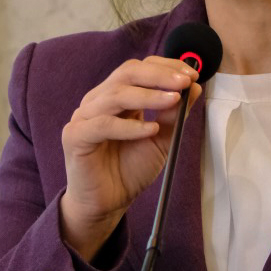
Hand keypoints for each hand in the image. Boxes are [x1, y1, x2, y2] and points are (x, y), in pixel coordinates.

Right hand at [59, 56, 200, 260]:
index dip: (164, 67)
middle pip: (126, 74)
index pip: (138, 69)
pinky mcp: (75, 136)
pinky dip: (130, 126)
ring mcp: (84, 116)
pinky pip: (103, 125)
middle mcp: (98, 101)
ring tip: (173, 100)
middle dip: (158, 75)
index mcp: (116, 96)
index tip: (191, 75)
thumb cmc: (130, 170)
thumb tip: (194, 86)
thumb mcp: (161, 139)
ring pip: (116, 95)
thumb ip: (174, 114)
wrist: (108, 203)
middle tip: (184, 82)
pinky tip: (150, 130)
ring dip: (149, 96)